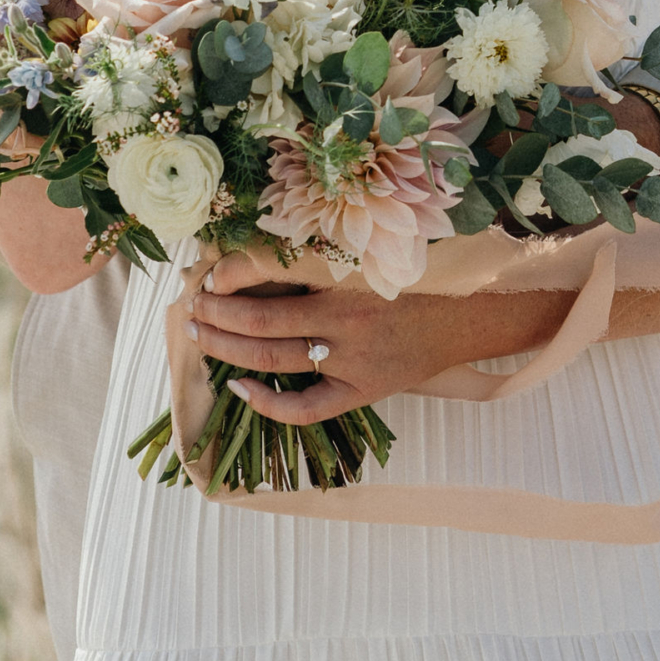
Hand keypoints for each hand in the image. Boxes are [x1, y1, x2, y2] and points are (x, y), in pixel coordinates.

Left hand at [188, 259, 566, 426]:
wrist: (469, 313)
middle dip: (218, 315)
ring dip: (229, 348)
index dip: (230, 280)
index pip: (271, 280)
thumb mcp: (371, 252)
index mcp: (348, 280)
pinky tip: (241, 389)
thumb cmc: (418, 273)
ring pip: (275, 360)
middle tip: (191, 306)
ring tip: (200, 336)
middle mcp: (347, 322)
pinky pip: (305, 408)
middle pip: (262, 321)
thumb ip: (324, 256)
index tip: (206, 275)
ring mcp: (353, 363)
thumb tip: (261, 254)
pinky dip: (268, 402)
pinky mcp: (362, 392)